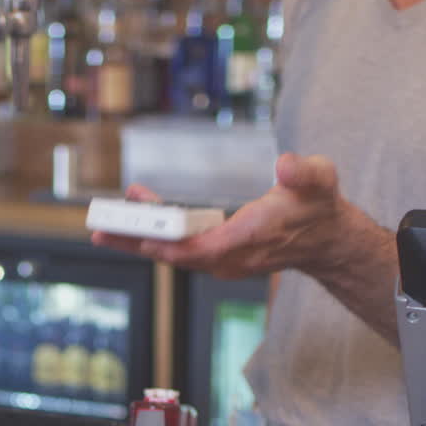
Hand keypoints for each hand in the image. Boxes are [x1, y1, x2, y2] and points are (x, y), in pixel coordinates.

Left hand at [92, 153, 357, 279]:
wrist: (324, 238)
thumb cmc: (318, 206)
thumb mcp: (319, 180)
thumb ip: (304, 173)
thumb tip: (287, 166)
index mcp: (252, 236)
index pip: (205, 248)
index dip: (172, 245)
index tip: (142, 238)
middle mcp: (233, 255)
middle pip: (178, 255)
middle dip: (139, 241)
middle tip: (100, 230)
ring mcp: (224, 260)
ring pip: (175, 255)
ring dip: (139, 239)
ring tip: (105, 224)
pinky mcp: (218, 256)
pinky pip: (180, 250)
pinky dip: (156, 236)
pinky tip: (136, 218)